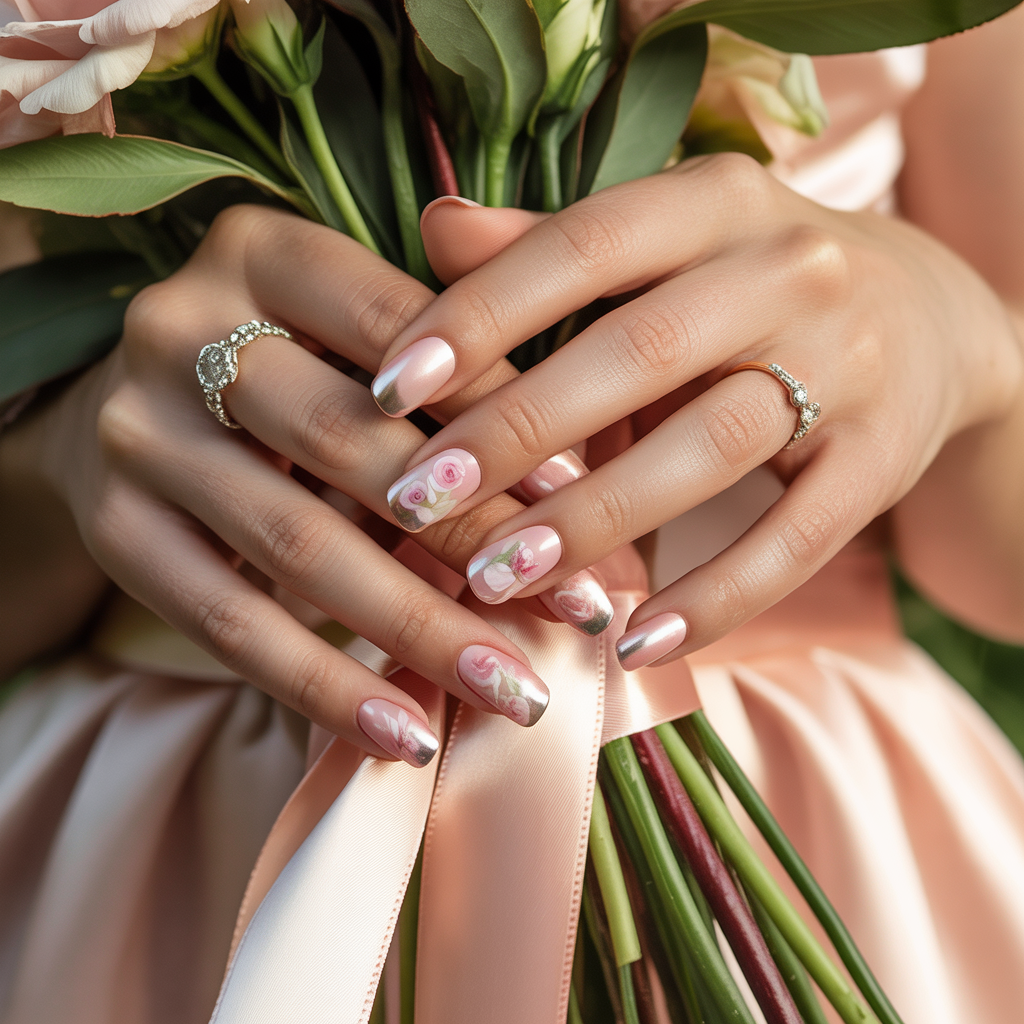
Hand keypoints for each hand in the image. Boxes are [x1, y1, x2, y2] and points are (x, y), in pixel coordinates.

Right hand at [6, 205, 579, 763]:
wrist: (121, 409)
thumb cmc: (285, 369)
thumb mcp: (350, 338)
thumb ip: (448, 372)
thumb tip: (583, 485)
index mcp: (257, 250)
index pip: (396, 322)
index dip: (494, 408)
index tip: (585, 494)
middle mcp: (177, 326)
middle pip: (346, 441)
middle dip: (475, 534)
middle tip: (581, 607)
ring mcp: (133, 432)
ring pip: (296, 544)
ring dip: (418, 629)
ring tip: (514, 690)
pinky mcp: (112, 529)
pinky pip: (228, 623)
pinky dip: (324, 687)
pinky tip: (406, 733)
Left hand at [374, 154, 1023, 665]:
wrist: (930, 320)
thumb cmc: (753, 284)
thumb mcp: (668, 241)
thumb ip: (552, 243)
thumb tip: (435, 228)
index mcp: (717, 201)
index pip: (583, 245)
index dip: (480, 312)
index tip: (386, 386)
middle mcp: (789, 271)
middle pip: (641, 353)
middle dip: (518, 429)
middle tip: (415, 499)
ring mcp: (849, 368)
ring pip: (706, 450)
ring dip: (593, 521)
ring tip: (494, 578)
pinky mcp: (883, 462)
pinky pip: (793, 542)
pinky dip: (712, 598)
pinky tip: (631, 643)